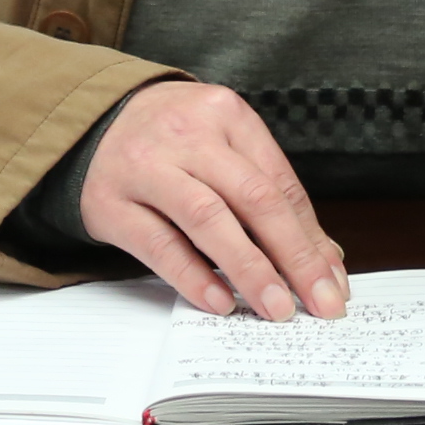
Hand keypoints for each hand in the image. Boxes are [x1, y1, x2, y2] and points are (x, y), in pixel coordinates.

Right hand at [78, 81, 348, 320]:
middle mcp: (187, 135)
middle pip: (253, 198)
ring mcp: (145, 166)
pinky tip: (220, 301)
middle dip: (293, 256)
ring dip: (249, 269)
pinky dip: (193, 276)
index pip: (279, 183)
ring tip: (276, 308)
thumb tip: (323, 257)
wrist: (92, 122)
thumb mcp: (223, 146)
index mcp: (225, 115)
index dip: (310, 237)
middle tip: (319, 302)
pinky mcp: (111, 203)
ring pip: (207, 219)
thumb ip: (269, 193)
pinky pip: (158, 244)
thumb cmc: (172, 140)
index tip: (332, 281)